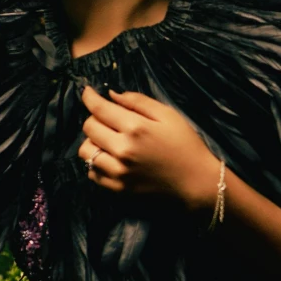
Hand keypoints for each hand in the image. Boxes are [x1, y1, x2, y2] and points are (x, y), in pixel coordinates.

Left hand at [78, 85, 221, 210]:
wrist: (195, 181)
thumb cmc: (185, 144)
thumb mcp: (168, 115)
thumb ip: (138, 102)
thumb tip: (112, 95)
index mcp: (136, 128)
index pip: (99, 109)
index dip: (89, 97)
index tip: (88, 93)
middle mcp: (122, 150)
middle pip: (89, 128)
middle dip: (94, 118)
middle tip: (106, 118)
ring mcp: (118, 171)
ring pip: (85, 151)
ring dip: (92, 141)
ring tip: (106, 140)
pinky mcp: (118, 188)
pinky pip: (92, 173)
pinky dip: (95, 163)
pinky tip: (109, 158)